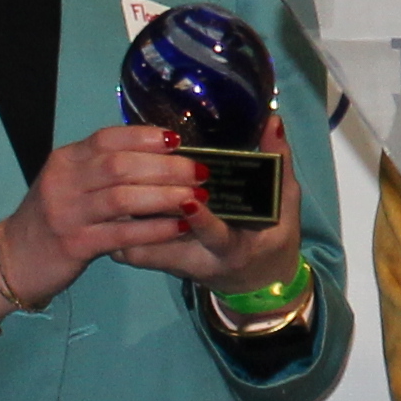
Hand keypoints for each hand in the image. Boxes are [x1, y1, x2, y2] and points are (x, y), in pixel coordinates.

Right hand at [0, 123, 211, 312]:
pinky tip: (179, 227)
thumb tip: (155, 152)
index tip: (178, 141)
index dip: (145, 137)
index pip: (107, 138)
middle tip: (199, 173)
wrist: (12, 260)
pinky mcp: (75, 245)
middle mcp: (63, 182)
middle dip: (166, 168)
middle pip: (121, 166)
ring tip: (196, 198)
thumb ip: (101, 168)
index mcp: (65, 160)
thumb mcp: (68, 183)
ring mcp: (66, 214)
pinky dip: (155, 229)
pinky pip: (122, 234)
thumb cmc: (51, 219)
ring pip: (123, 198)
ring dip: (165, 197)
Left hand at [122, 112, 309, 296]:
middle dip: (149, 217)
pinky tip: (115, 198)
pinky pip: (132, 251)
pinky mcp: (160, 264)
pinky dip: (120, 229)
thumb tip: (273, 121)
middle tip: (135, 184)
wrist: (256, 279)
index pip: (217, 237)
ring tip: (116, 188)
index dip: (202, 222)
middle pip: (166, 246)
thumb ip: (278, 163)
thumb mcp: (285, 201)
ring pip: (140, 250)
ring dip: (126, 222)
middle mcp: (202, 261)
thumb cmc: (272, 235)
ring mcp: (178, 265)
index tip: (189, 199)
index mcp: (235, 247)